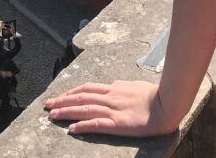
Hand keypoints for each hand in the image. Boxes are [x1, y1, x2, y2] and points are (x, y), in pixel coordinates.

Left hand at [44, 80, 178, 136]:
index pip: (88, 88)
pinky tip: (71, 129)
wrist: (167, 102)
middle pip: (81, 97)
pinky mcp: (117, 124)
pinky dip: (82, 126)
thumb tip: (114, 86)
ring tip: (52, 115)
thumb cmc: (156, 94)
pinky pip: (96, 124)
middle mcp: (110, 96)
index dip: (72, 92)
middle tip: (47, 105)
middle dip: (62, 101)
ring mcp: (113, 110)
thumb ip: (122, 88)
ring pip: (84, 109)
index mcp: (115, 88)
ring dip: (66, 112)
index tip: (61, 95)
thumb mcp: (135, 86)